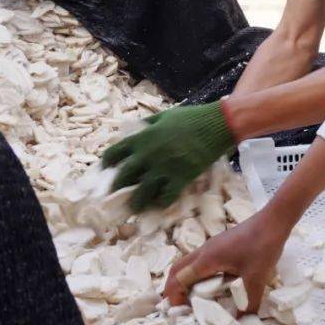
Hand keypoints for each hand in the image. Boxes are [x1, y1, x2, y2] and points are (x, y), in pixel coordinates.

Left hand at [101, 100, 233, 211]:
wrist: (217, 125)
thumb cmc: (192, 118)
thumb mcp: (165, 116)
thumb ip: (149, 124)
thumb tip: (138, 129)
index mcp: (142, 138)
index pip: (114, 153)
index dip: (108, 162)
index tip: (107, 168)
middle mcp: (148, 155)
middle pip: (124, 177)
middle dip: (118, 187)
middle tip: (117, 194)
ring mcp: (164, 168)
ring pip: (142, 192)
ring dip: (136, 202)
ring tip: (134, 208)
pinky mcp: (180, 178)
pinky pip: (166, 197)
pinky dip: (162, 203)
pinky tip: (161, 203)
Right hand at [164, 208, 289, 311]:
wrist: (274, 220)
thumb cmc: (262, 246)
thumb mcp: (257, 279)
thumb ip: (249, 303)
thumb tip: (244, 322)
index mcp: (206, 259)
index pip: (178, 278)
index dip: (174, 297)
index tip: (181, 312)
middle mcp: (204, 251)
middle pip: (177, 269)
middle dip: (174, 288)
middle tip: (182, 306)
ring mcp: (212, 245)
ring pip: (189, 263)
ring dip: (187, 280)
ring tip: (196, 298)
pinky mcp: (221, 244)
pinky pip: (201, 260)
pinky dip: (199, 273)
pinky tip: (215, 283)